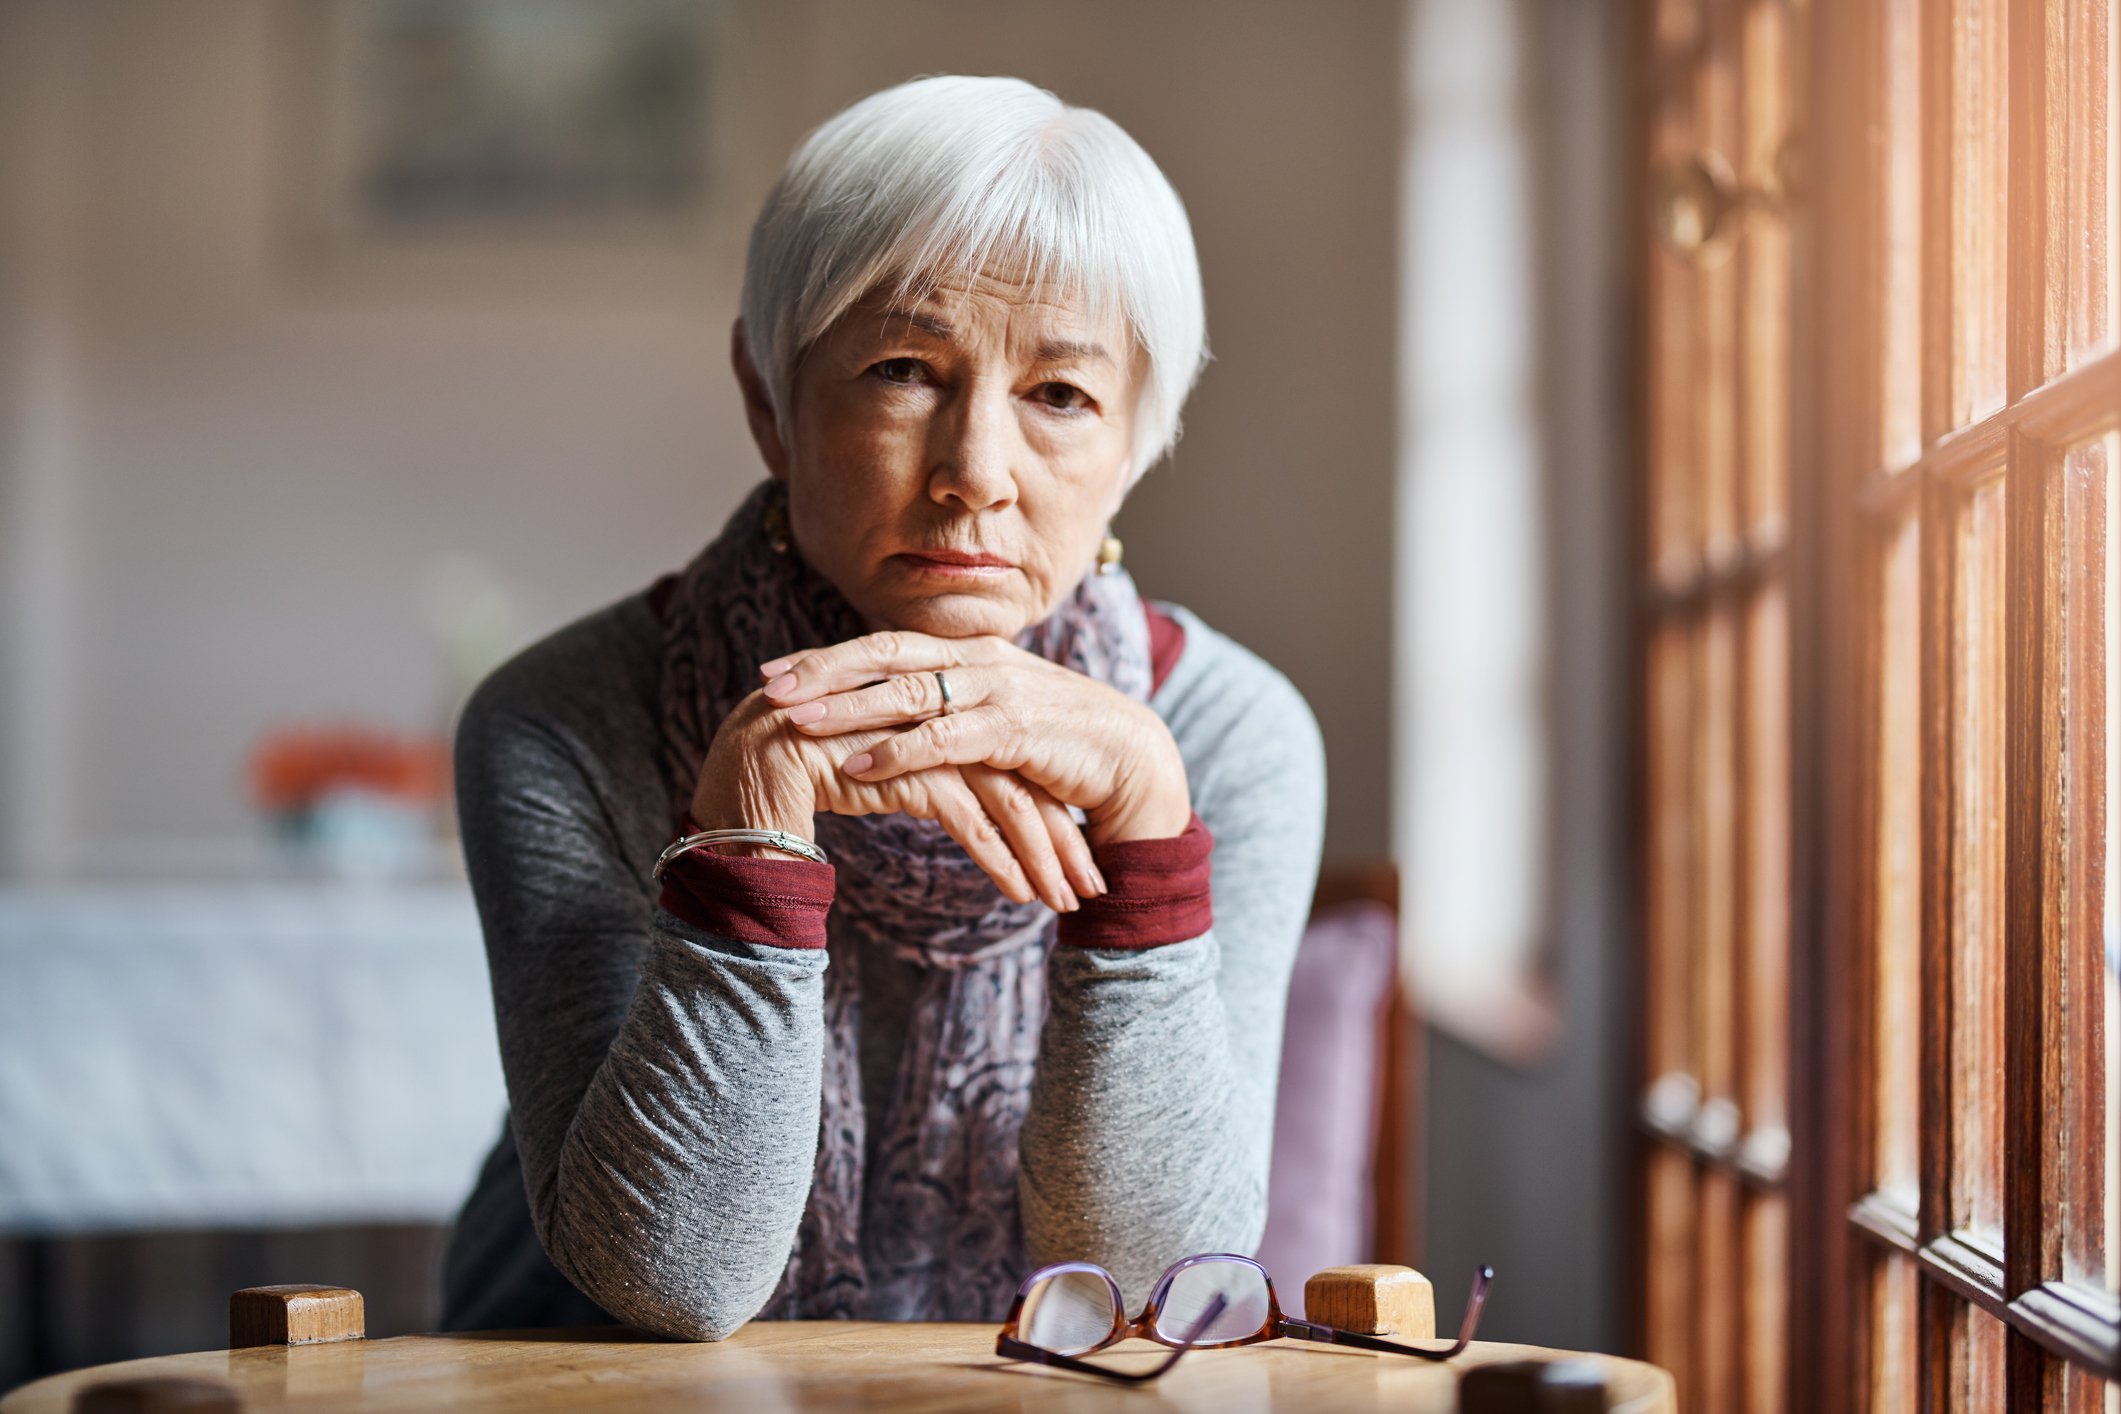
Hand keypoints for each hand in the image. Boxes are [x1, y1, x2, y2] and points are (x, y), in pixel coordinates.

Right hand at [690, 688, 1101, 911]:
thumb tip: (969, 801)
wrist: (746, 767)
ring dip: (1041, 855)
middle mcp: (941, 718)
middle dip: (1060, 838)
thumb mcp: (883, 773)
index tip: (1076, 856)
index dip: (1047, 810)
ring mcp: (925, 738)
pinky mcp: (905, 767)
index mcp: (941, 713)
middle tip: (1091, 885)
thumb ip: (925, 773)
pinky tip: (1021, 893)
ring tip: (1065, 902)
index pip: (1012, 764)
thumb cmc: (809, 775)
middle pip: (1021, 778)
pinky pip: (968, 817)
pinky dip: (999, 857)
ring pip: (1005, 799)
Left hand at [755, 630, 1191, 846]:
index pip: (885, 644)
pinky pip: (944, 738)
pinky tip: (856, 768)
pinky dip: (896, 752)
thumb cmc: (1054, 743)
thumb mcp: (991, 718)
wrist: (1127, 760)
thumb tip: (883, 720)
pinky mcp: (1015, 728)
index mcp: (968, 651)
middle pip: (886, 655)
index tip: (773, 669)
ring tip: (795, 723)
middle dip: (823, 670)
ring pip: (907, 692)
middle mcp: (979, 658)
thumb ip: (944, 711)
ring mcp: (998, 689)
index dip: (828, 656)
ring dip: (846, 708)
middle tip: (767, 686)